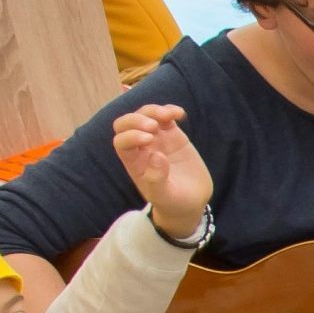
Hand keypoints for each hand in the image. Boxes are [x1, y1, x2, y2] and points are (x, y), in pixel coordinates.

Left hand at [109, 103, 210, 240]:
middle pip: (125, 124)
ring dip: (153, 111)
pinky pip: (166, 116)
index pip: (121, 141)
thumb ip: (156, 179)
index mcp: (133, 162)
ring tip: (169, 116)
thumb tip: (156, 155)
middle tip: (154, 127)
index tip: (150, 140)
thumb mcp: (164, 197)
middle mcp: (141, 148)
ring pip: (145, 115)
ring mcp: (156, 139)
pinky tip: (180, 114)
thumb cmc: (173, 202)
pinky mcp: (172, 134)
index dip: (131, 136)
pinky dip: (170, 110)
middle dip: (136, 120)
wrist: (192, 201)